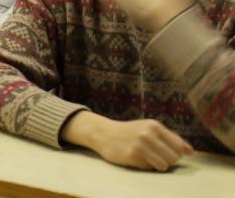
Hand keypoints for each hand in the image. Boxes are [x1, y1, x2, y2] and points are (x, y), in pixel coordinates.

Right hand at [63, 112, 192, 170]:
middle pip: (174, 158)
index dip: (175, 153)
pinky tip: (137, 159)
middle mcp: (149, 134)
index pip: (179, 147)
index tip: (165, 151)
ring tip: (147, 158)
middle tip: (154, 154)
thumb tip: (190, 151)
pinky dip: (147, 166)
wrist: (103, 133)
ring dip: (158, 164)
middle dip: (167, 159)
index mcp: (155, 126)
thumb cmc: (130, 132)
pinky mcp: (133, 155)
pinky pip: (151, 168)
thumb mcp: (149, 128)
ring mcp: (141, 145)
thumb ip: (170, 138)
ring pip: (165, 165)